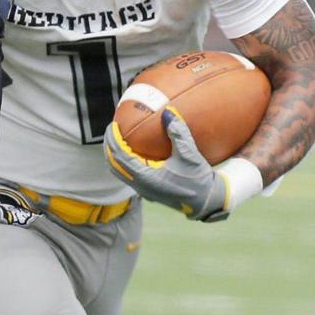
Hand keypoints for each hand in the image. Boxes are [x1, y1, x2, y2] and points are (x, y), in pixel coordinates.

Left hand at [104, 108, 230, 221]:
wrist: (205, 201)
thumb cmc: (198, 180)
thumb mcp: (189, 154)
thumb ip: (178, 132)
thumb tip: (167, 112)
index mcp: (144, 178)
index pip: (119, 156)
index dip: (113, 140)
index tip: (112, 125)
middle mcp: (139, 185)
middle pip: (113, 164)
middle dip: (109, 146)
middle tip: (111, 129)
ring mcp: (142, 190)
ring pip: (119, 171)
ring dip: (115, 155)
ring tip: (117, 138)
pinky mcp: (147, 190)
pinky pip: (129, 174)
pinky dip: (125, 161)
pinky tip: (134, 149)